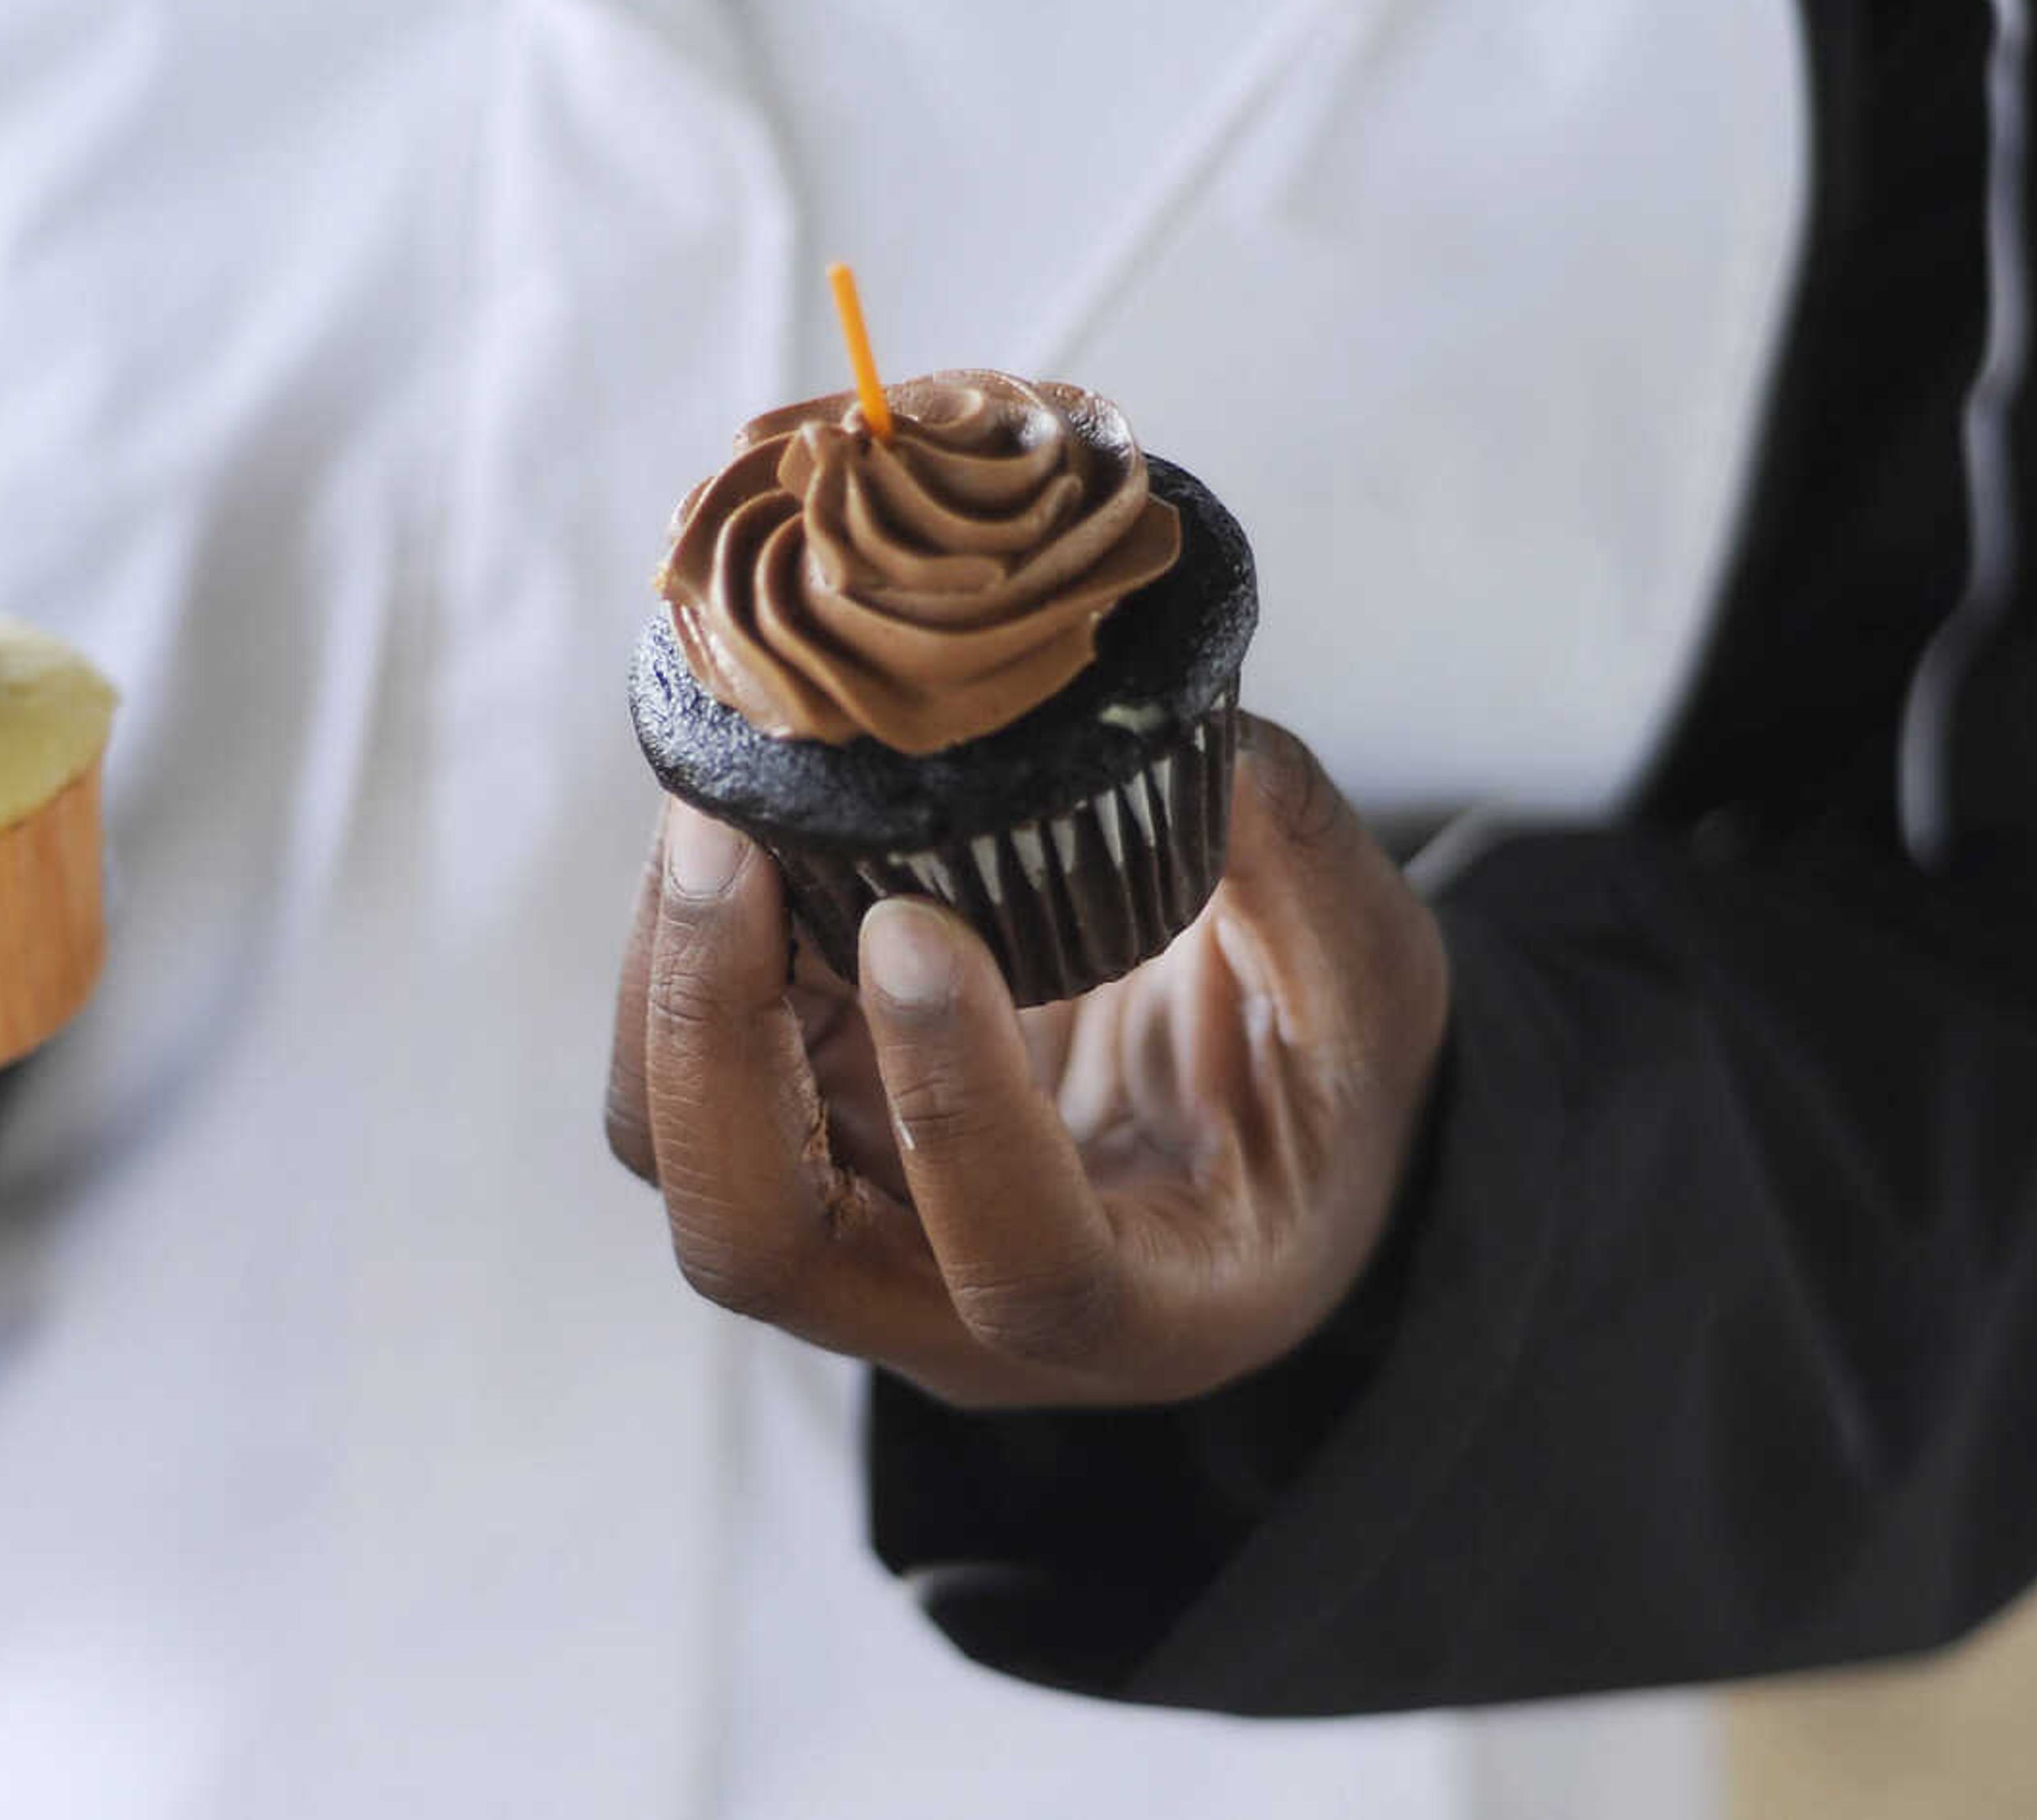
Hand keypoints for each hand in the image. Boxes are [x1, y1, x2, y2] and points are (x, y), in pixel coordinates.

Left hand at [606, 716, 1447, 1406]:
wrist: (1252, 1119)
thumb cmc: (1320, 1070)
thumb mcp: (1367, 973)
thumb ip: (1288, 858)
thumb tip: (1162, 716)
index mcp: (1151, 1312)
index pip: (1024, 1274)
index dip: (953, 1116)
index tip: (916, 928)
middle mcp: (960, 1318)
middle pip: (763, 1245)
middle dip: (717, 1040)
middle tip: (730, 841)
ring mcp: (852, 1239)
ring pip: (680, 1157)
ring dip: (668, 979)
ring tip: (714, 801)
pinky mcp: (792, 1143)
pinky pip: (676, 1071)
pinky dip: (675, 944)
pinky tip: (727, 814)